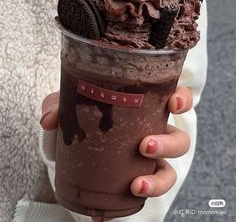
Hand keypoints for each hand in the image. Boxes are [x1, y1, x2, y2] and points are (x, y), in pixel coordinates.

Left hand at [41, 87, 191, 221]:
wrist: (70, 144)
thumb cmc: (80, 116)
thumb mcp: (67, 107)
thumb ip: (58, 107)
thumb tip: (50, 119)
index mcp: (145, 109)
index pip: (174, 100)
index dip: (182, 100)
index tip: (174, 102)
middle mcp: (153, 134)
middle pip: (179, 140)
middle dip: (169, 144)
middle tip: (145, 146)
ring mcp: (147, 160)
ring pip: (170, 171)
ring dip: (158, 180)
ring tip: (137, 184)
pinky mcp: (136, 180)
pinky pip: (145, 193)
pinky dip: (133, 202)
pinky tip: (107, 213)